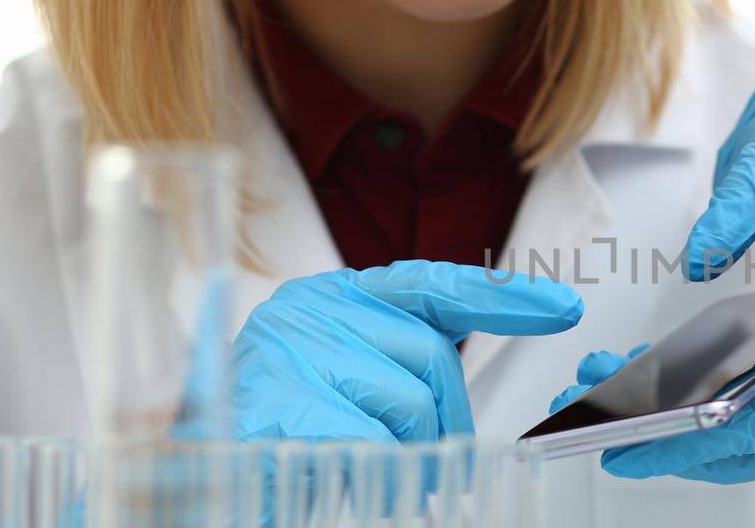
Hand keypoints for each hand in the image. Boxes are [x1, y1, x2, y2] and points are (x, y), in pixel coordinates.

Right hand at [234, 260, 583, 441]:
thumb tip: (458, 403)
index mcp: (330, 296)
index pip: (432, 284)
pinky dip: (369, 464)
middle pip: (432, 355)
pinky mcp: (283, 404)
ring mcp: (293, 352)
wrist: (190, 470)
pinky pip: (372, 439)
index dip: (502, 297)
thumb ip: (399, 366)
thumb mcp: (344, 382)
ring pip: (410, 402)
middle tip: (429, 458)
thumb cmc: (275, 429)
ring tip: (363, 462)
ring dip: (407, 449)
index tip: (563, 306)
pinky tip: (338, 466)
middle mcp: (310, 309)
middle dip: (446, 416)